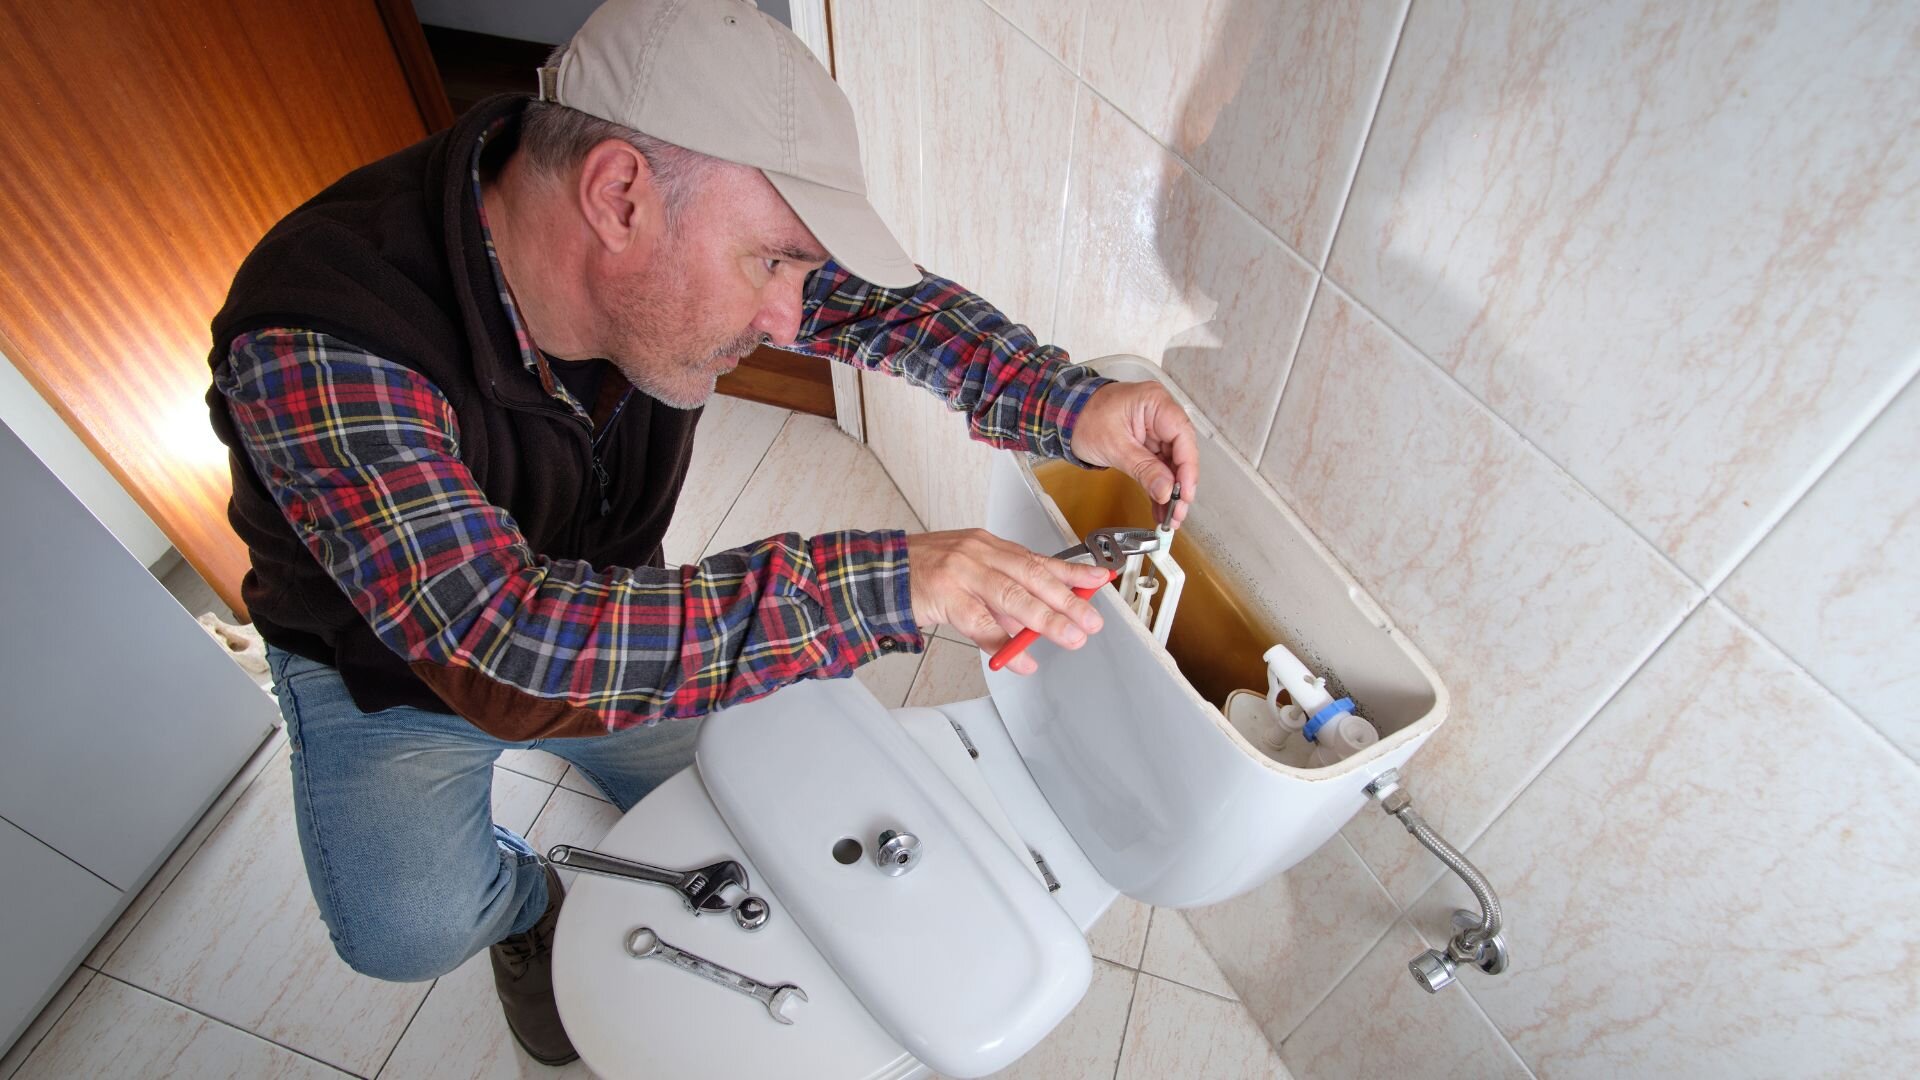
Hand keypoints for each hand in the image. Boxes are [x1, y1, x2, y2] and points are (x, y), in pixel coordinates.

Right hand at [907, 529, 1108, 674]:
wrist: (878, 573)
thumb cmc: (926, 575)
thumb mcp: (970, 575)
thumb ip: (1001, 598)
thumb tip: (1036, 626)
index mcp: (990, 546)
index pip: (1040, 559)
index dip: (1073, 572)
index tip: (1101, 580)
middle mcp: (980, 553)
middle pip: (1033, 576)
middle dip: (1067, 600)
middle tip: (1091, 620)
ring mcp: (962, 572)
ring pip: (1012, 597)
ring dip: (1045, 620)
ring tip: (1069, 637)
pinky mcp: (945, 595)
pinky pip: (980, 624)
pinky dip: (1003, 644)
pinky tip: (1021, 659)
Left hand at [1069, 381, 1199, 527]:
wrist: (1066, 415)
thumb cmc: (1085, 418)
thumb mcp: (1115, 446)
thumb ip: (1144, 469)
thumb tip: (1166, 490)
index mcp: (1156, 403)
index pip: (1183, 436)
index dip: (1187, 468)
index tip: (1184, 494)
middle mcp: (1161, 414)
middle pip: (1181, 453)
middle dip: (1179, 486)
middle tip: (1177, 512)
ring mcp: (1155, 430)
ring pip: (1171, 464)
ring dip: (1170, 492)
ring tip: (1169, 517)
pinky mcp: (1148, 444)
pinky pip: (1158, 467)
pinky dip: (1158, 487)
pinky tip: (1160, 507)